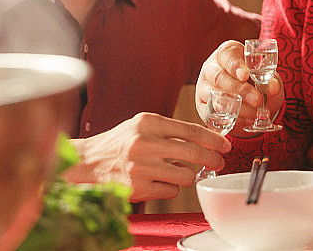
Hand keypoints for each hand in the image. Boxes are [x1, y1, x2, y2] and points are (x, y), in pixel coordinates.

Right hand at [64, 112, 230, 202]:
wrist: (87, 163)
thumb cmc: (119, 143)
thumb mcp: (141, 126)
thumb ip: (169, 130)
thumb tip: (205, 140)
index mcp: (148, 122)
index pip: (191, 130)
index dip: (213, 139)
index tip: (225, 145)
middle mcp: (144, 142)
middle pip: (193, 152)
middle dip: (212, 159)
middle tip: (219, 162)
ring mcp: (141, 166)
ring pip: (185, 175)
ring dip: (188, 176)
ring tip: (177, 172)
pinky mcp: (138, 188)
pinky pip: (171, 191)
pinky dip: (169, 188)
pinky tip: (157, 181)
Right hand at [196, 40, 283, 135]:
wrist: (247, 98)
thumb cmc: (254, 81)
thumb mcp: (265, 77)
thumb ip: (270, 80)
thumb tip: (273, 88)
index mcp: (226, 53)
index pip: (227, 55)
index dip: (235, 65)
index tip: (245, 75)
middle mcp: (210, 68)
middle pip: (219, 77)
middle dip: (239, 90)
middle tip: (258, 99)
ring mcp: (203, 88)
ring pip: (215, 97)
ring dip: (238, 108)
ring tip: (256, 113)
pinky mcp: (202, 107)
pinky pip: (211, 115)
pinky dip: (230, 119)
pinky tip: (246, 121)